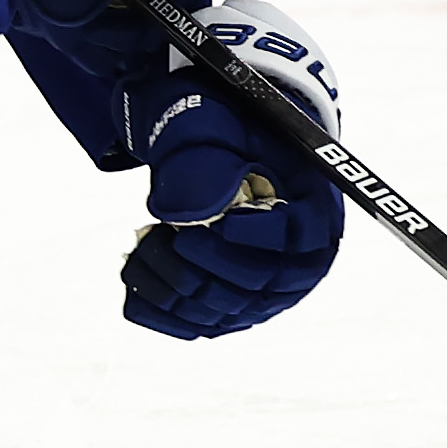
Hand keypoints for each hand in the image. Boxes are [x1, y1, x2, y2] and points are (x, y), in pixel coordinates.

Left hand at [117, 0, 345, 339]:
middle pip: (260, 282)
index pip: (298, 236)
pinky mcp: (233, 305)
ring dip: (177, 287)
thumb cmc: (226, 127)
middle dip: (208, 264)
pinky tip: (134, 294)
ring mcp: (265, 289)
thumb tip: (190, 210)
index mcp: (312, 208)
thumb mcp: (219, 123)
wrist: (218, 145)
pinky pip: (204, 324)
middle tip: (168, 236)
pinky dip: (166, 315)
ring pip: (226, 308)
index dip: (258, 235)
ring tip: (139, 251)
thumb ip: (210, 157)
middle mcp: (298, 258)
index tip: (218, 223)